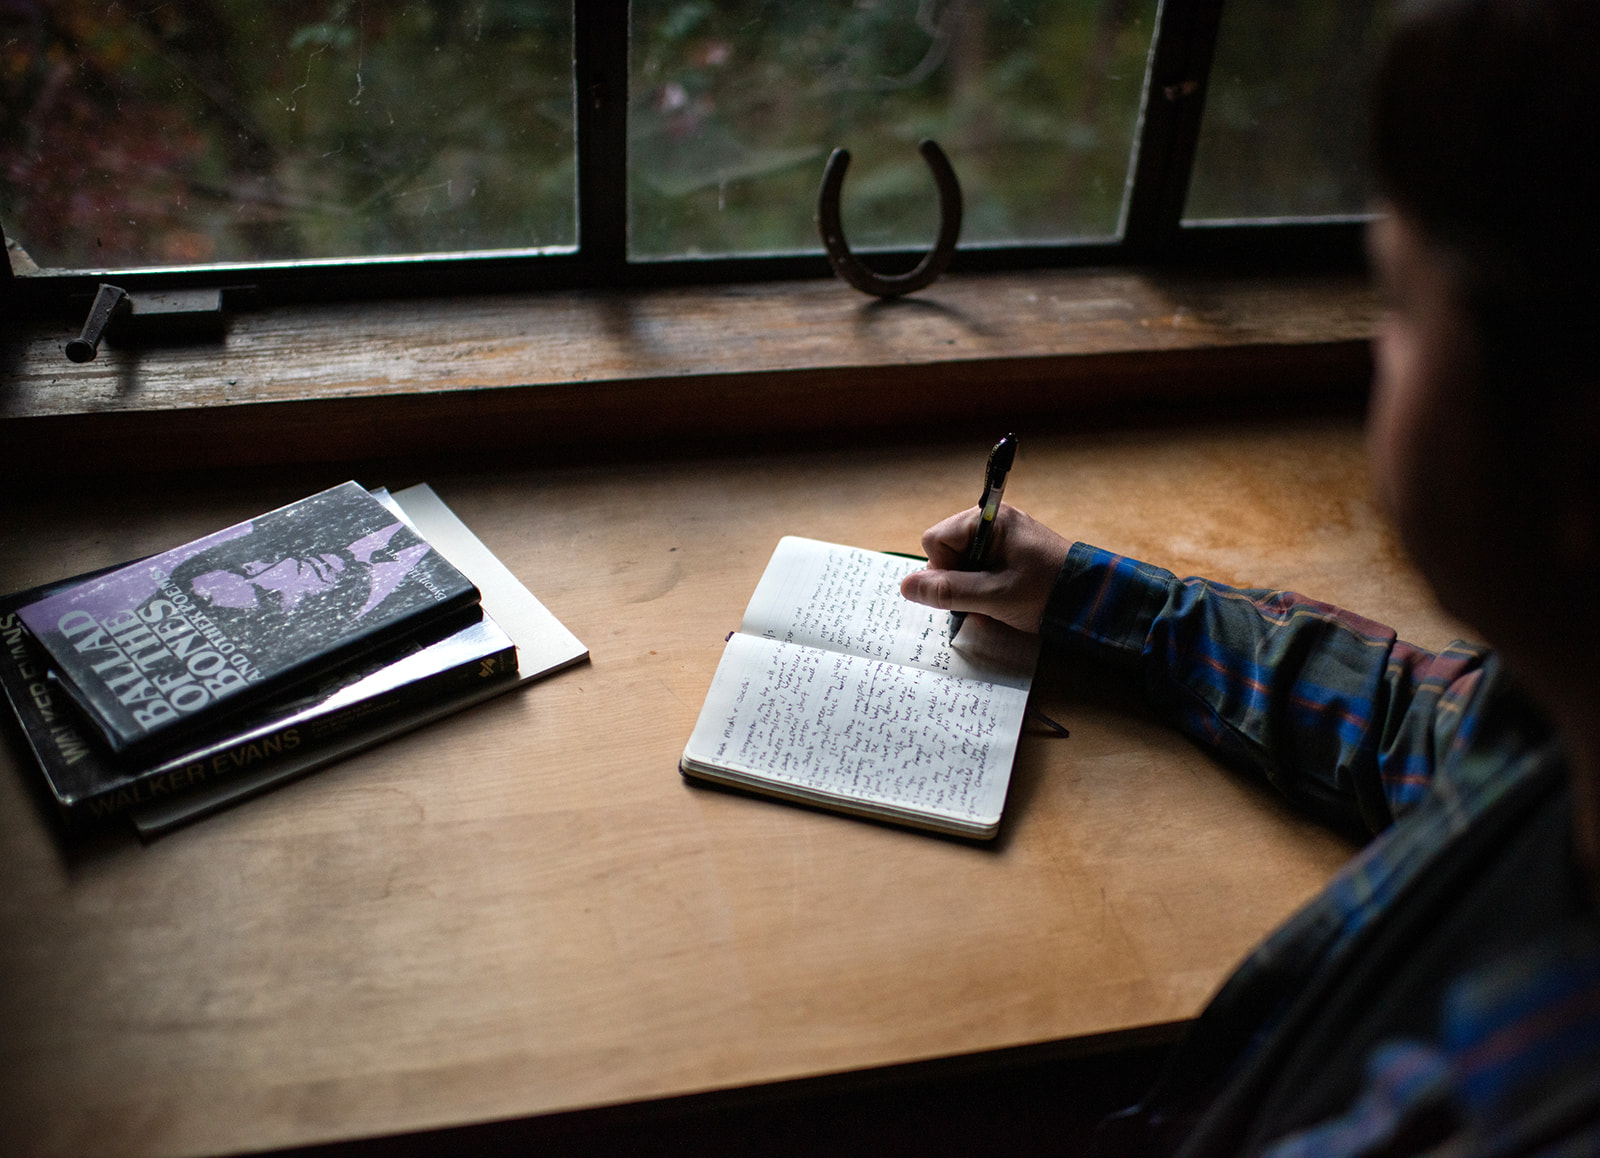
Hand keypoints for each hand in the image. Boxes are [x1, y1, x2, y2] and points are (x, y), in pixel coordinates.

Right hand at [899, 504, 1071, 633]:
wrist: (1094, 601)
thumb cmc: (1046, 592)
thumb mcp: (994, 596)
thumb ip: (949, 591)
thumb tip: (905, 587)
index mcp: (989, 520)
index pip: (935, 540)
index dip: (942, 570)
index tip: (966, 590)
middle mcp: (993, 522)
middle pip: (945, 551)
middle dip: (956, 581)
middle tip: (983, 600)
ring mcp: (1002, 538)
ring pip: (960, 564)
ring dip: (970, 588)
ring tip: (997, 602)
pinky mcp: (1010, 554)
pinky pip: (978, 569)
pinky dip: (983, 588)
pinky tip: (1002, 600)